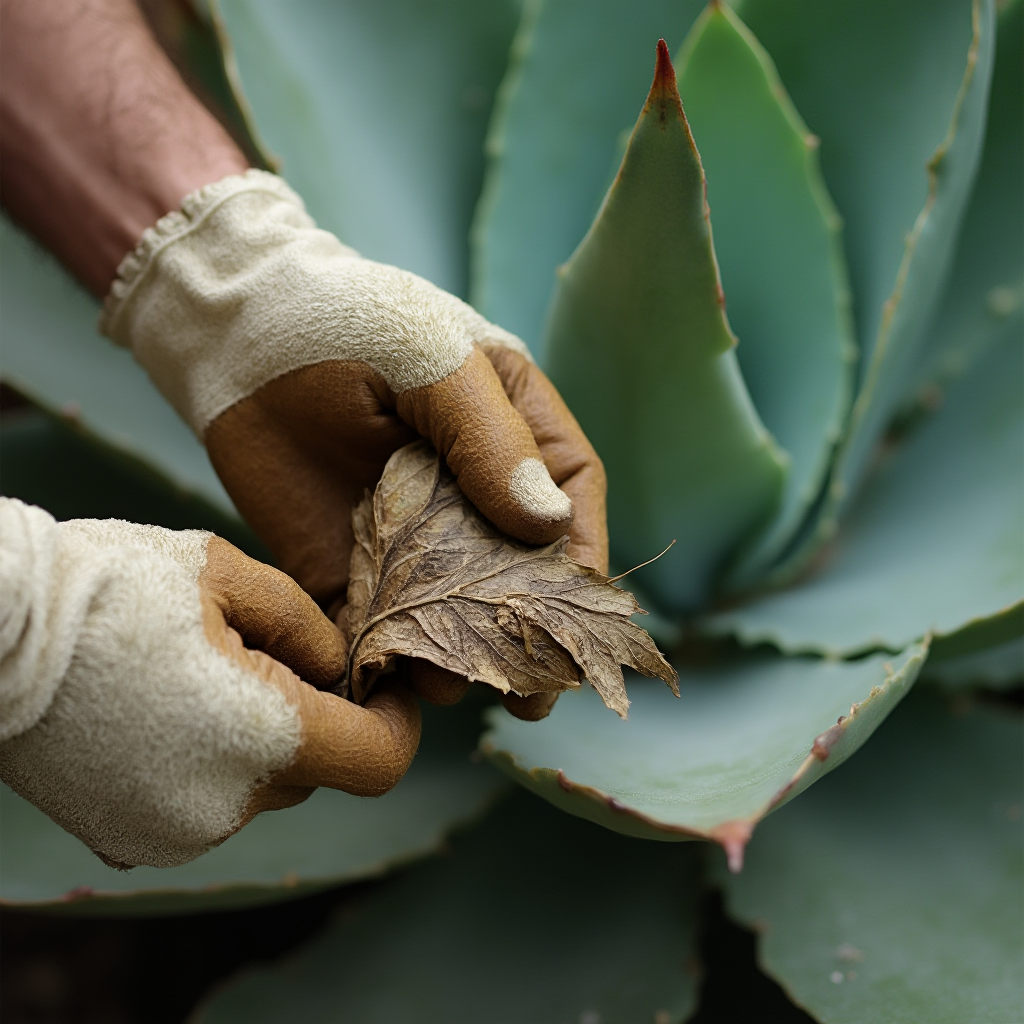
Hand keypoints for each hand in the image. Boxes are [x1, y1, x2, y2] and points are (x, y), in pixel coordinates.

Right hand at [0, 500, 419, 868]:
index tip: (388, 686)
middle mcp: (225, 806)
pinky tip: (168, 710)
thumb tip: (341, 666)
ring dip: (258, 737)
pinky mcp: (132, 841)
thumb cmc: (110, 586)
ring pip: (262, 784)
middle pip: (316, 766)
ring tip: (203, 674)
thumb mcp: (230, 574)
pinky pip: (209, 802)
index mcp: (263, 738)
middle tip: (267, 651)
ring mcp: (174, 834)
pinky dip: (210, 762)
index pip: (377, 760)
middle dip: (313, 712)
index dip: (398, 722)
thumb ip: (309, 626)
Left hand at [101, 172, 607, 719]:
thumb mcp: (432, 362)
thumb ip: (490, 438)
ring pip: (451, 603)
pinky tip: (388, 681)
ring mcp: (411, 531)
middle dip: (526, 627)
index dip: (581, 559)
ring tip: (449, 685)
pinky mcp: (349, 562)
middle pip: (517, 568)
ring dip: (455, 647)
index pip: (569, 497)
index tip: (580, 615)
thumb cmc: (349, 320)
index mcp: (512, 429)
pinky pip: (378, 618)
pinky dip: (386, 652)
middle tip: (532, 691)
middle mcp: (470, 489)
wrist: (233, 334)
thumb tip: (548, 525)